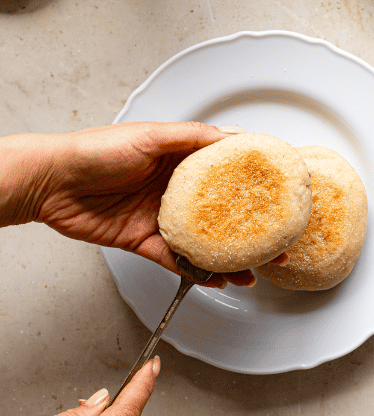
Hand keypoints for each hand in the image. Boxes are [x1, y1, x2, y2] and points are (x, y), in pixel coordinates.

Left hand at [0, 122, 277, 286]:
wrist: (51, 181)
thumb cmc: (93, 150)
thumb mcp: (150, 135)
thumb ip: (193, 137)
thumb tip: (231, 137)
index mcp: (181, 161)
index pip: (227, 173)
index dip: (255, 185)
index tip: (281, 195)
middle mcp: (175, 190)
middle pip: (224, 214)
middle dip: (252, 230)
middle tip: (277, 242)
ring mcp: (162, 218)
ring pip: (206, 243)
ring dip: (230, 258)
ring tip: (252, 270)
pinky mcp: (145, 242)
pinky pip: (178, 262)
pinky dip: (199, 273)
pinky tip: (218, 279)